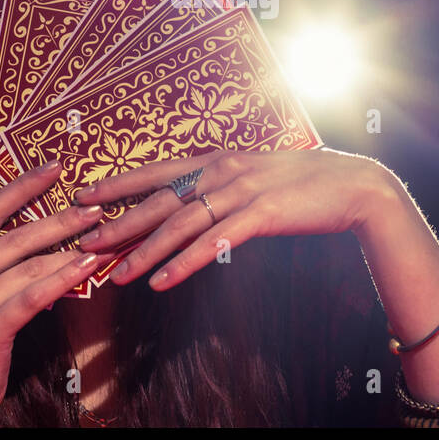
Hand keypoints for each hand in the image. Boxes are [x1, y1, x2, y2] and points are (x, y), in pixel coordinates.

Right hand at [0, 161, 115, 427]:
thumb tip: (47, 238)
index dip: (23, 186)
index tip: (55, 167)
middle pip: (17, 236)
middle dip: (61, 220)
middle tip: (96, 209)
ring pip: (29, 266)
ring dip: (70, 250)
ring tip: (101, 237)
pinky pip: (32, 297)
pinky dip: (62, 279)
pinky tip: (85, 267)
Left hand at [73, 147, 396, 290]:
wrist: (354, 185)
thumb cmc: (303, 184)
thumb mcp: (254, 176)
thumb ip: (221, 185)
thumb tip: (190, 200)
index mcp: (217, 158)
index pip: (156, 172)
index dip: (118, 185)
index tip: (84, 197)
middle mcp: (223, 170)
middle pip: (160, 201)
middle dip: (119, 223)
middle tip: (84, 242)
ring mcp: (241, 191)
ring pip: (181, 225)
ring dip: (144, 252)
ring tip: (115, 275)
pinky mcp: (261, 214)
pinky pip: (215, 243)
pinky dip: (185, 263)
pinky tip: (163, 281)